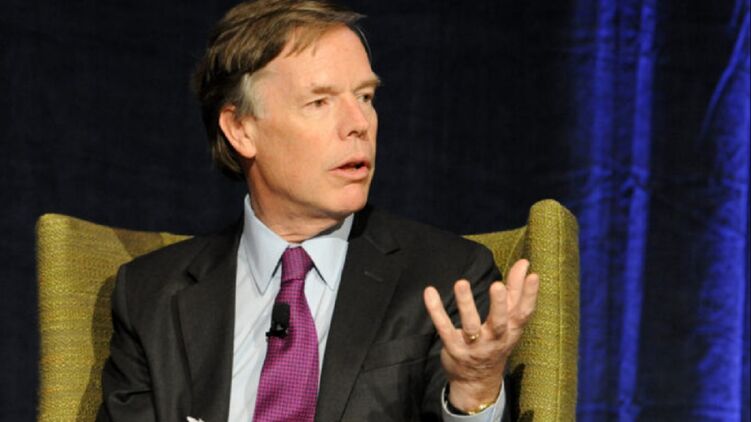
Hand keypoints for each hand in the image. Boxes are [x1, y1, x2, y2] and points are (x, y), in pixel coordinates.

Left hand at [423, 259, 538, 410]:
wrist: (478, 381)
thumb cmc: (496, 341)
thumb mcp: (509, 319)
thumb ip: (516, 290)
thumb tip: (524, 263)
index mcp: (511, 330)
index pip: (523, 313)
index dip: (530, 295)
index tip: (533, 275)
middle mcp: (495, 339)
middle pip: (499, 322)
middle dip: (498, 304)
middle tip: (497, 285)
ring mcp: (474, 346)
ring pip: (470, 326)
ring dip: (466, 304)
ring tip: (461, 283)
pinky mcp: (454, 348)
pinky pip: (445, 328)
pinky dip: (436, 311)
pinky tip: (430, 292)